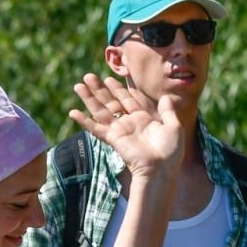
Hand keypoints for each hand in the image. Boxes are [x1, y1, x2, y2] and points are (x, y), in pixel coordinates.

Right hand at [68, 74, 183, 180]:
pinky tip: (73, 112)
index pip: (127, 100)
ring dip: (89, 98)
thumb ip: (168, 111)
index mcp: (143, 120)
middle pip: (110, 102)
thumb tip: (166, 97)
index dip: (118, 89)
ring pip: (100, 111)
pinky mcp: (113, 139)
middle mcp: (129, 124)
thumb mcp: (173, 127)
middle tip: (88, 76)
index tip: (108, 78)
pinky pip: (96, 128)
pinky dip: (84, 121)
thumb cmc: (170, 153)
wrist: (161, 170)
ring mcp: (119, 131)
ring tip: (78, 85)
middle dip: (99, 89)